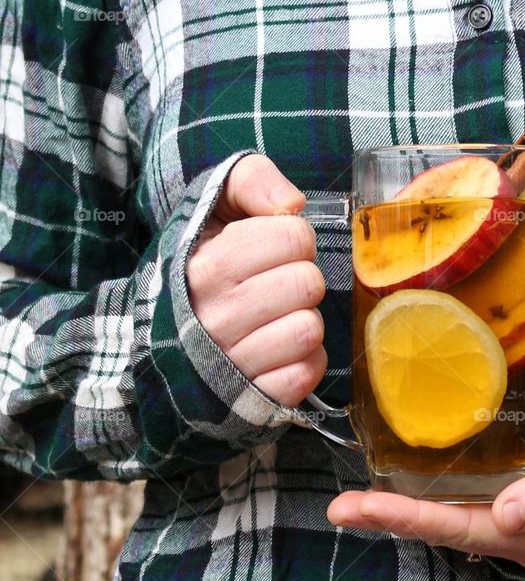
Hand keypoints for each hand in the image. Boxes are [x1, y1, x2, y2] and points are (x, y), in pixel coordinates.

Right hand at [187, 154, 327, 406]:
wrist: (158, 344)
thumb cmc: (197, 269)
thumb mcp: (211, 209)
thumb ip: (251, 181)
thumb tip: (292, 204)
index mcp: (206, 266)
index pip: (294, 236)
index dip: (292, 238)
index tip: (271, 250)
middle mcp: (215, 316)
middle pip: (307, 282)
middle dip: (300, 278)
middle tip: (275, 285)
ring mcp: (232, 363)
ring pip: (309, 329)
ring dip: (302, 320)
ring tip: (275, 318)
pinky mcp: (253, 398)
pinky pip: (307, 372)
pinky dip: (303, 361)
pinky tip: (277, 351)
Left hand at [326, 464, 524, 571]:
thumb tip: (505, 515)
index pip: (456, 526)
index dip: (406, 518)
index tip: (358, 509)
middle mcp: (514, 534)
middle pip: (441, 529)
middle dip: (389, 519)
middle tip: (338, 510)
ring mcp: (514, 519)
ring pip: (447, 518)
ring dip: (401, 510)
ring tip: (355, 504)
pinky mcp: (514, 498)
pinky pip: (461, 503)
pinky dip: (427, 496)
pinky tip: (403, 485)